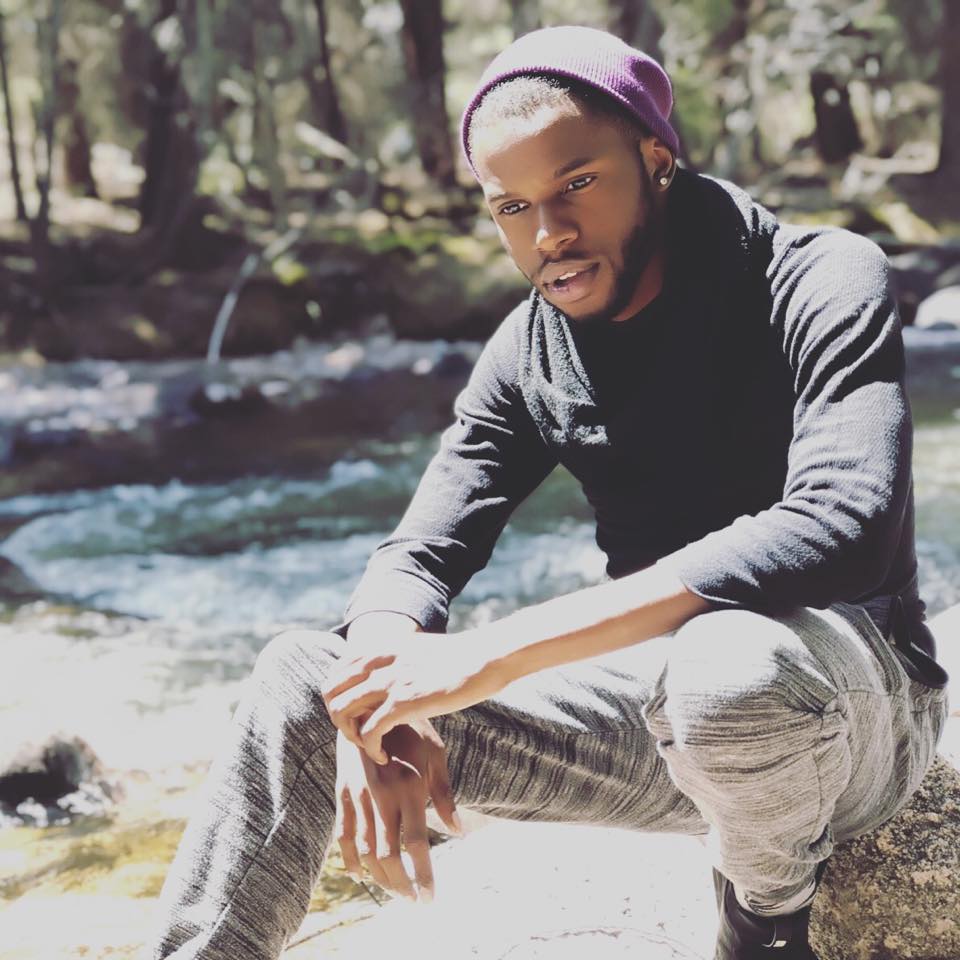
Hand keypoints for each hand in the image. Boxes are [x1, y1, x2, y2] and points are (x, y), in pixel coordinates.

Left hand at [322, 630, 501, 763]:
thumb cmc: (459, 658)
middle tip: (359, 733)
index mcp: (380, 647)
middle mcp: (379, 661)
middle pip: (331, 691)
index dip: (339, 697)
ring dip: (350, 735)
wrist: (485, 657)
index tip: (358, 715)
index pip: (336, 671)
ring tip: (371, 746)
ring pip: (342, 711)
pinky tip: (385, 755)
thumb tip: (390, 669)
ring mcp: (390, 680)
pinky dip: (371, 749)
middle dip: (337, 718)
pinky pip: (370, 731)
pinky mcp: (405, 702)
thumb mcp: (417, 649)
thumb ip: (397, 658)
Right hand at [333, 720, 461, 901]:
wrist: (369, 703)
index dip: (423, 876)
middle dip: (402, 885)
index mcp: (409, 787)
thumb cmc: (410, 727)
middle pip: (389, 856)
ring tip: (395, 891)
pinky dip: (350, 859)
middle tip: (415, 901)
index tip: (430, 896)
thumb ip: (444, 794)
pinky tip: (361, 874)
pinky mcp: (342, 793)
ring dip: (380, 878)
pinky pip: (343, 835)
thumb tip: (459, 832)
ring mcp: (359, 796)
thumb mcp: (435, 753)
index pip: (416, 845)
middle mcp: (382, 796)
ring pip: (366, 851)